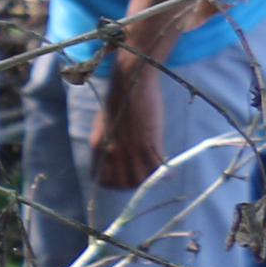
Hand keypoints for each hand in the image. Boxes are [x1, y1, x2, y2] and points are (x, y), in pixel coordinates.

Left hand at [87, 54, 165, 192]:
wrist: (130, 82)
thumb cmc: (120, 101)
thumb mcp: (105, 125)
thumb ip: (108, 144)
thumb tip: (116, 158)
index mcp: (98, 147)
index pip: (103, 181)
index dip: (115, 183)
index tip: (125, 177)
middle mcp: (112, 151)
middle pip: (124, 184)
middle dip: (134, 183)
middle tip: (144, 173)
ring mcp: (130, 147)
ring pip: (141, 180)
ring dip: (150, 178)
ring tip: (155, 169)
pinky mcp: (148, 141)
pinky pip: (158, 167)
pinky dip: (165, 171)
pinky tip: (168, 165)